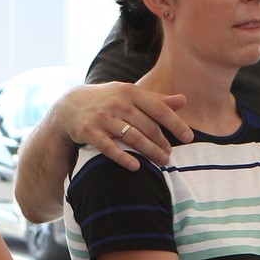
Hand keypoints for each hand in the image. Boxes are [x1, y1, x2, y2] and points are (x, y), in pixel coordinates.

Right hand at [57, 83, 192, 170]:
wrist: (70, 106)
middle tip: (170, 156)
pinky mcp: (88, 131)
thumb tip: (184, 100)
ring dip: (149, 151)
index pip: (158, 109)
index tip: (189, 137)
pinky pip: (108, 147)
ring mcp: (102, 117)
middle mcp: (117, 103)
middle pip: (147, 126)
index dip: (175, 123)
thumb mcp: (130, 95)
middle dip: (161, 142)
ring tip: (162, 161)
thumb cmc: (108, 101)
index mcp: (131, 92)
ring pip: (131, 137)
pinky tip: (136, 167)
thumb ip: (156, 100)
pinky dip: (123, 157)